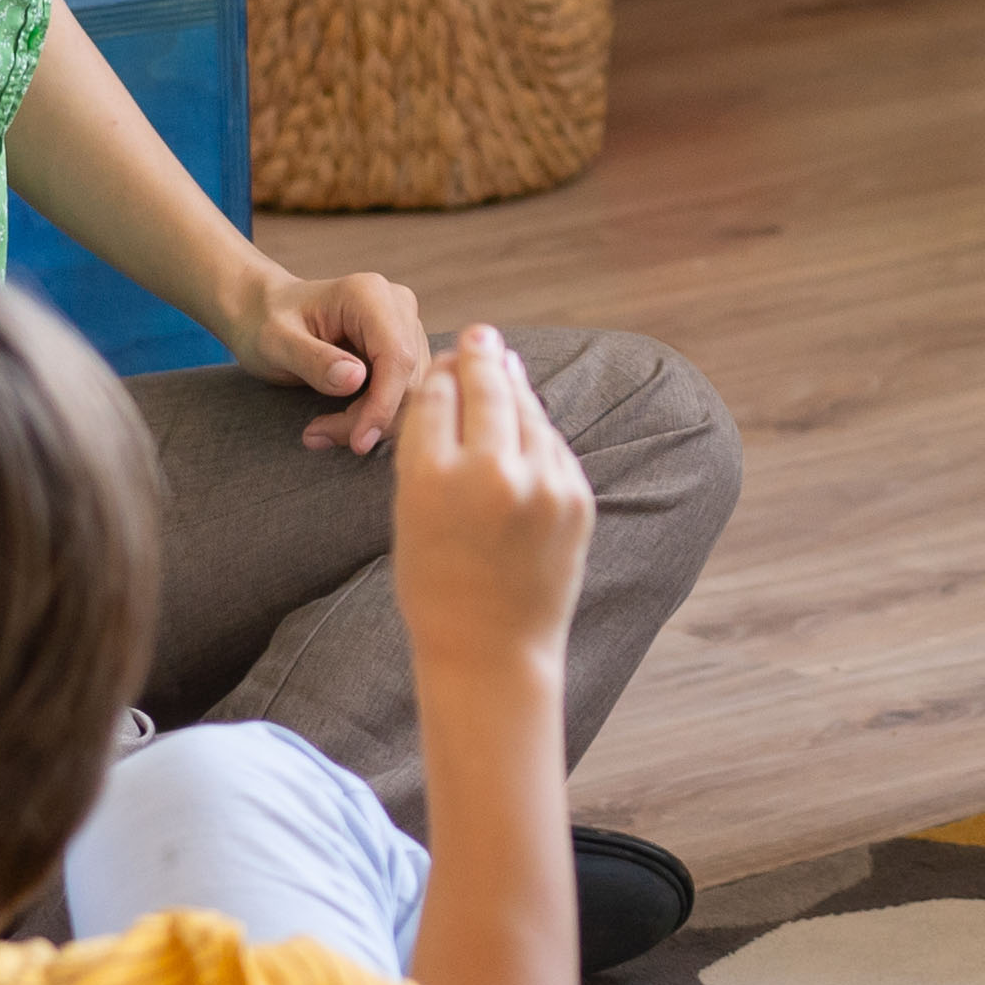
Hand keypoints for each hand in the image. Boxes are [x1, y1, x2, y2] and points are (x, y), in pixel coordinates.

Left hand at [221, 263, 427, 454]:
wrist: (265, 312)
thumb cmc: (266, 322)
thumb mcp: (276, 343)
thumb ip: (314, 360)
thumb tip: (356, 379)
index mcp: (369, 296)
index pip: (397, 357)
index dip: (383, 404)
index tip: (359, 442)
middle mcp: (398, 307)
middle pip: (408, 380)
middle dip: (369, 417)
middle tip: (318, 435)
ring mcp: (405, 328)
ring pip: (410, 393)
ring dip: (368, 421)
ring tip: (320, 431)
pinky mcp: (403, 350)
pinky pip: (402, 394)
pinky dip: (371, 416)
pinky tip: (336, 422)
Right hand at [390, 329, 593, 679]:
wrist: (491, 649)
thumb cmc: (435, 583)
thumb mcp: (409, 513)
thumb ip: (427, 448)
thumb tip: (449, 381)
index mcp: (431, 478)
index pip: (437, 396)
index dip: (440, 374)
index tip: (444, 361)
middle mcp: (490, 474)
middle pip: (486, 387)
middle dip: (481, 355)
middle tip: (479, 334)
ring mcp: (541, 485)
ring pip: (527, 410)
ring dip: (514, 383)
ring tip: (502, 361)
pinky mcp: (576, 498)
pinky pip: (552, 445)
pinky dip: (536, 428)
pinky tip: (527, 414)